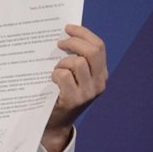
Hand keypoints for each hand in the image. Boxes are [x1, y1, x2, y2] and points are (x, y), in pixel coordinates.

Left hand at [42, 24, 107, 151]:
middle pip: (92, 51)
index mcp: (101, 73)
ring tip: (55, 68)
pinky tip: (51, 80)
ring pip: (78, 62)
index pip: (99, 46)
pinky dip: (55, 74)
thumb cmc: (57, 93)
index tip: (68, 28)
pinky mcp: (74, 100)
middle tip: (58, 43)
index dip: (84, 33)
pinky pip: (64, 75)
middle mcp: (99, 82)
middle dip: (73, 42)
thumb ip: (73, 58)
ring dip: (62, 61)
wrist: (53, 123)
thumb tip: (61, 33)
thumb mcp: (72, 75)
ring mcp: (88, 92)